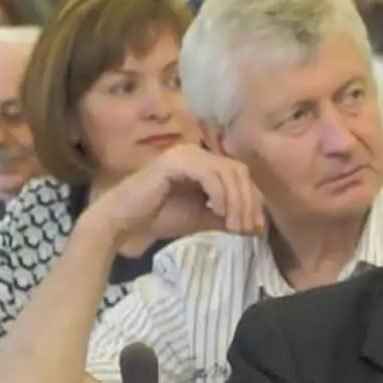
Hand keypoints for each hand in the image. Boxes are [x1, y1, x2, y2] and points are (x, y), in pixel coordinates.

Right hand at [88, 145, 264, 249]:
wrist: (125, 220)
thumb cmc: (159, 217)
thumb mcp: (202, 218)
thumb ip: (226, 217)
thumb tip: (255, 226)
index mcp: (205, 163)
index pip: (240, 175)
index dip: (252, 200)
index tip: (256, 228)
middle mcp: (198, 152)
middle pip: (238, 171)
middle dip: (248, 202)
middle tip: (248, 229)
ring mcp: (186, 153)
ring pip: (227, 171)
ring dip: (235, 201)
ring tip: (233, 226)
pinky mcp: (176, 160)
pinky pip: (209, 174)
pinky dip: (219, 193)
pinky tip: (217, 212)